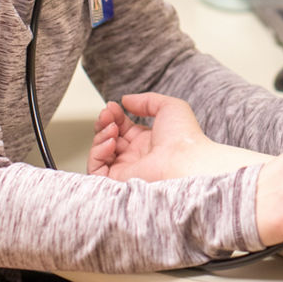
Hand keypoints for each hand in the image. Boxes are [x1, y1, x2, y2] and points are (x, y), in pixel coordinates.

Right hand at [87, 93, 269, 180]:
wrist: (185, 161)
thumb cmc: (184, 137)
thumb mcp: (169, 107)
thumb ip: (147, 100)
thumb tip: (127, 100)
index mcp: (148, 141)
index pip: (123, 127)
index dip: (115, 115)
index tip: (113, 106)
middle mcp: (136, 156)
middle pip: (110, 138)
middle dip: (105, 122)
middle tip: (108, 113)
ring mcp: (127, 169)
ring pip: (101, 152)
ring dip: (101, 135)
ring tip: (111, 127)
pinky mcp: (118, 181)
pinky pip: (97, 168)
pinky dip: (98, 152)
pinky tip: (110, 141)